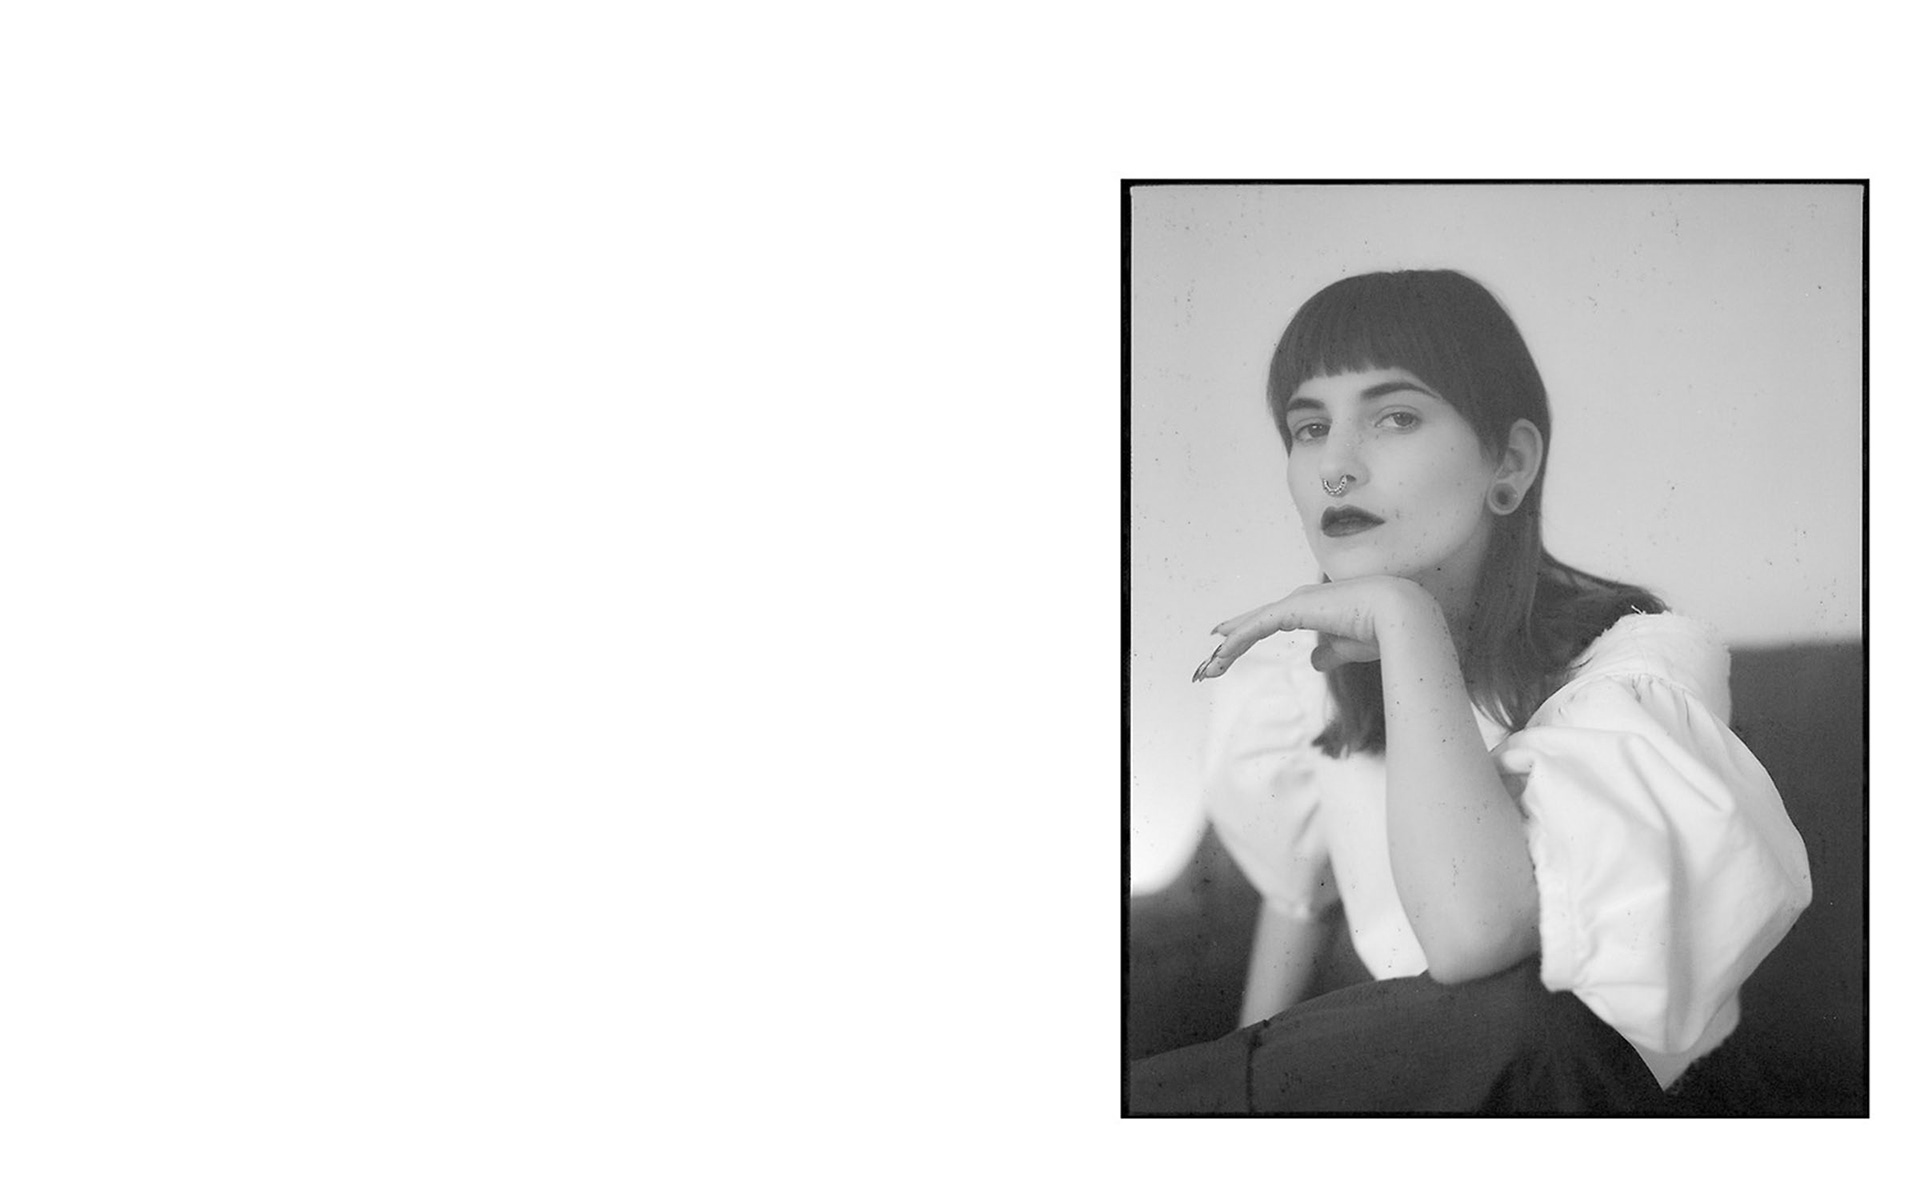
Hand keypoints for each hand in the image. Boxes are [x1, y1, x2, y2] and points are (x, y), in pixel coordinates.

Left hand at [1193, 576, 1433, 681]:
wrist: (1400, 614)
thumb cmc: (1382, 630)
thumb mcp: (1349, 648)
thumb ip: (1330, 653)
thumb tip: (1314, 661)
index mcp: (1315, 607)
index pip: (1273, 618)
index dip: (1249, 628)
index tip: (1227, 640)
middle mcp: (1302, 600)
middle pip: (1257, 620)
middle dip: (1232, 638)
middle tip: (1210, 653)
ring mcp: (1296, 602)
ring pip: (1252, 626)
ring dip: (1229, 648)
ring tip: (1208, 668)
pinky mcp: (1294, 609)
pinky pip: (1256, 627)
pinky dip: (1237, 642)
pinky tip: (1221, 654)